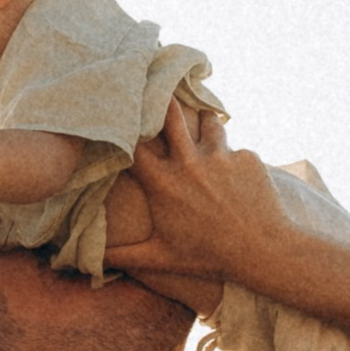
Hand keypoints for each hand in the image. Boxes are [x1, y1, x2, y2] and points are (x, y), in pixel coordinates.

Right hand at [103, 100, 281, 291]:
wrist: (262, 251)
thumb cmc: (208, 256)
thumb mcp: (161, 257)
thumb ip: (123, 255)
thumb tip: (86, 264)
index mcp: (164, 183)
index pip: (135, 143)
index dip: (127, 126)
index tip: (122, 115)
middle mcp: (190, 162)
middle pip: (171, 114)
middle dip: (164, 99)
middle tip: (160, 86)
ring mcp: (220, 156)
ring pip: (208, 121)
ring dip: (204, 123)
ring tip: (204, 125)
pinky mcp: (247, 157)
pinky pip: (236, 149)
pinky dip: (233, 158)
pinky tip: (238, 177)